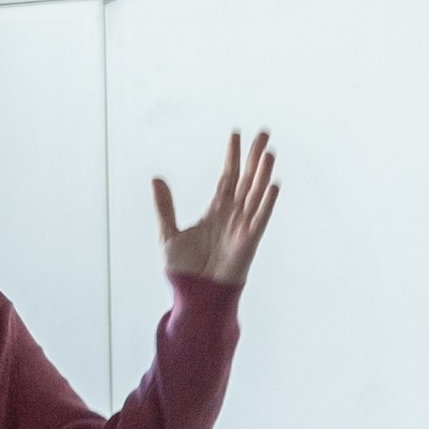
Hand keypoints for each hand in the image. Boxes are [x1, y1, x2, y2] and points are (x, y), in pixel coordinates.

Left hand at [153, 130, 280, 288]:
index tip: (236, 134)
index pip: (227, 177)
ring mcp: (242, 227)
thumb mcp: (168, 233)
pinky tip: (272, 184)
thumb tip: (156, 179)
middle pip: (246, 179)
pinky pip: (260, 219)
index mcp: (215, 211)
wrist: (193, 297)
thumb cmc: (183, 271)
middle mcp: (232, 215)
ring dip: (263, 173)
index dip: (232, 156)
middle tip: (264, 132)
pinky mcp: (248, 242)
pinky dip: (266, 202)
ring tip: (268, 150)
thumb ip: (165, 206)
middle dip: (254, 156)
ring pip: (256, 194)